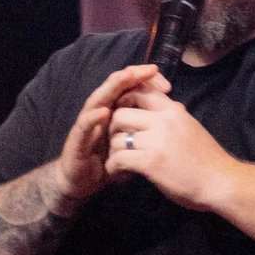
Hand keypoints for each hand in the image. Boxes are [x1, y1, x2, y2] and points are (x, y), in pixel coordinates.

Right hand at [55, 65, 169, 200]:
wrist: (85, 185)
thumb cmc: (112, 164)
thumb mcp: (137, 146)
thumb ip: (152, 128)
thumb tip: (178, 112)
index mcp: (116, 112)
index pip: (131, 89)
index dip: (148, 83)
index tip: (167, 85)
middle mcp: (101, 113)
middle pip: (116, 87)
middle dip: (132, 76)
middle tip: (149, 69)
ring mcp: (87, 125)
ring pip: (98, 100)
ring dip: (112, 88)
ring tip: (126, 77)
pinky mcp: (76, 141)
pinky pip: (84, 127)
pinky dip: (93, 118)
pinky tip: (104, 112)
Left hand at [105, 86, 238, 210]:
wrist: (221, 182)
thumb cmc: (208, 158)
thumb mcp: (191, 127)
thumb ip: (173, 117)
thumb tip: (164, 106)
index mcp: (173, 110)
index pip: (139, 92)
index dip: (125, 102)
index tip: (126, 119)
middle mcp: (163, 121)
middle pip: (120, 113)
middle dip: (114, 129)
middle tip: (119, 143)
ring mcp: (156, 141)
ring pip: (117, 138)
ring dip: (114, 151)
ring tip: (119, 162)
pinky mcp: (150, 162)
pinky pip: (119, 158)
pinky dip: (114, 167)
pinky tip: (120, 173)